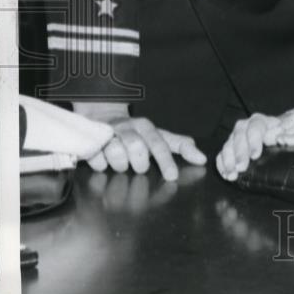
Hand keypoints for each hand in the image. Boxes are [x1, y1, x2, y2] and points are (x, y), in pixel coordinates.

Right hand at [78, 107, 205, 180]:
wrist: (104, 117)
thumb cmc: (136, 133)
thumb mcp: (158, 136)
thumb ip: (179, 146)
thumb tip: (202, 158)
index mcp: (146, 127)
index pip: (159, 143)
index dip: (166, 160)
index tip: (171, 177)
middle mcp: (128, 127)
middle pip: (137, 148)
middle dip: (139, 163)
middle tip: (138, 167)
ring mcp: (108, 132)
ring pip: (115, 152)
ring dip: (120, 165)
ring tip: (121, 165)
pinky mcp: (91, 140)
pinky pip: (97, 158)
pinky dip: (101, 164)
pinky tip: (103, 161)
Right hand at [216, 113, 283, 181]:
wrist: (274, 134)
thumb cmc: (281, 135)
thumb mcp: (285, 132)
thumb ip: (284, 134)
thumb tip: (279, 139)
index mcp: (259, 121)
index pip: (255, 128)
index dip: (254, 142)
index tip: (255, 155)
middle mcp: (244, 126)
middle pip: (239, 137)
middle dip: (240, 154)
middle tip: (241, 167)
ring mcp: (234, 137)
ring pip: (228, 146)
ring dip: (229, 162)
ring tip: (232, 175)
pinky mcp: (229, 147)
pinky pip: (221, 155)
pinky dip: (222, 165)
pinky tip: (225, 174)